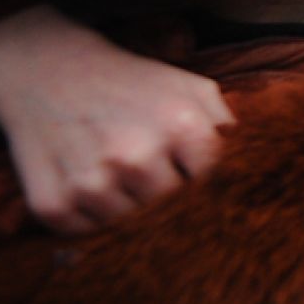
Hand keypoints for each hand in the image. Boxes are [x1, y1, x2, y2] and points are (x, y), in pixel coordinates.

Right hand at [0, 6, 231, 232]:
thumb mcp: (190, 86)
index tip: (193, 172)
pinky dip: (90, 217)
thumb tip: (252, 162)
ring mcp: (91, 183)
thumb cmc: (132, 82)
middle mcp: (136, 156)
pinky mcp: (53, 203)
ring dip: (129, 206)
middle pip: (172, 208)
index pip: (212, 182)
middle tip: (150, 169)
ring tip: (118, 171)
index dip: (203, 178)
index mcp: (179, 125)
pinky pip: (88, 233)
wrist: (51, 70)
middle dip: (167, 193)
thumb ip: (226, 122)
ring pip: (131, 225)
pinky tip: (89, 182)